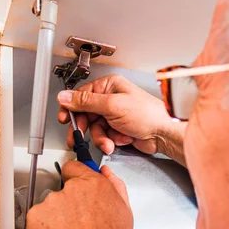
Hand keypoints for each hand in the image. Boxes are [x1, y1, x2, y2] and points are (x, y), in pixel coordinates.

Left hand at [25, 161, 132, 228]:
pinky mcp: (35, 217)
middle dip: (68, 204)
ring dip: (56, 219)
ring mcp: (51, 203)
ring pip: (50, 207)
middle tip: (78, 225)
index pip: (75, 168)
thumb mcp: (124, 214)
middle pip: (63, 190)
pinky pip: (38, 221)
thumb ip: (115, 187)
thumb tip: (106, 173)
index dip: (75, 177)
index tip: (74, 183)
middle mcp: (71, 189)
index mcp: (94, 185)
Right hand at [57, 74, 185, 163]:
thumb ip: (86, 102)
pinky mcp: (118, 129)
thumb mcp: (112, 105)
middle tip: (78, 137)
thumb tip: (65, 96)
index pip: (81, 95)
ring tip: (110, 141)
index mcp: (109, 86)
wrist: (163, 134)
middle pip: (85, 115)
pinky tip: (121, 140)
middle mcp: (110, 99)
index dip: (71, 108)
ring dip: (101, 138)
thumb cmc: (147, 114)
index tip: (64, 118)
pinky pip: (104, 137)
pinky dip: (110, 141)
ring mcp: (114, 115)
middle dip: (86, 128)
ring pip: (94, 129)